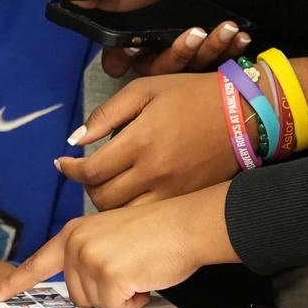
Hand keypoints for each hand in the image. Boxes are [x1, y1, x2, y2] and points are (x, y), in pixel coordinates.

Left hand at [0, 184, 234, 307]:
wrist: (185, 224)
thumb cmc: (157, 232)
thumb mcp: (110, 236)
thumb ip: (88, 255)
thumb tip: (79, 289)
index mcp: (73, 233)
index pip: (37, 262)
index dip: (14, 284)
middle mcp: (75, 244)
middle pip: (77, 296)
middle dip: (105, 293)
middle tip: (130, 268)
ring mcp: (89, 259)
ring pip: (96, 305)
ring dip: (121, 298)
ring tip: (139, 269)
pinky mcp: (108, 276)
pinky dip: (135, 301)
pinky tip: (145, 277)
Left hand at [58, 73, 239, 210]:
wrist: (243, 114)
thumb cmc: (192, 96)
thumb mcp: (145, 90)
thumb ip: (107, 114)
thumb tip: (76, 140)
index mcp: (140, 141)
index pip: (91, 169)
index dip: (70, 169)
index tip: (64, 164)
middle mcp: (153, 171)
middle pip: (102, 198)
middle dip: (87, 187)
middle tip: (88, 174)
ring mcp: (171, 191)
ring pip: (123, 215)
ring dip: (108, 203)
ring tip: (109, 185)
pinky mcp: (185, 200)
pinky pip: (148, 217)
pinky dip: (132, 211)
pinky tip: (131, 195)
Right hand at [68, 0, 246, 76]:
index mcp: (124, 47)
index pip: (117, 64)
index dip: (124, 60)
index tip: (133, 47)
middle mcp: (151, 58)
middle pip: (163, 69)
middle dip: (181, 54)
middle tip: (193, 34)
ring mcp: (179, 58)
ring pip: (193, 65)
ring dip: (211, 49)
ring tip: (224, 30)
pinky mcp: (203, 53)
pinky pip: (217, 58)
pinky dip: (231, 48)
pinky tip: (240, 36)